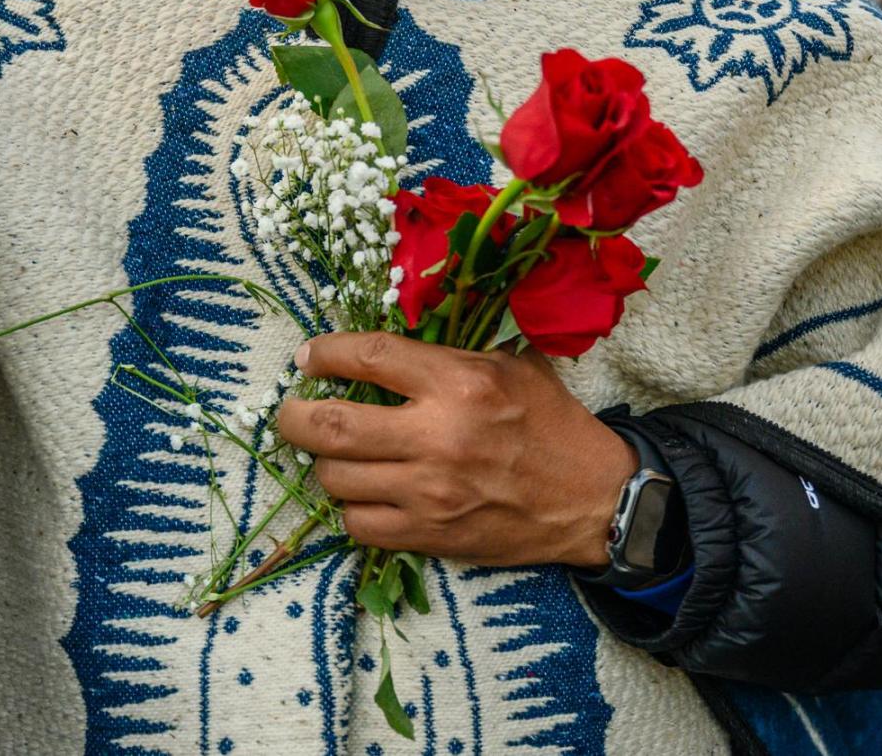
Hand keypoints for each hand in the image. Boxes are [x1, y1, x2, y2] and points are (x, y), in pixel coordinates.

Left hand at [278, 331, 635, 567]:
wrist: (591, 497)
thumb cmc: (549, 421)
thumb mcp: (509, 365)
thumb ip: (449, 353)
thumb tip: (387, 344)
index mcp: (458, 383)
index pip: (368, 357)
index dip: (324, 353)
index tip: (307, 357)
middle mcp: (437, 437)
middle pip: (333, 426)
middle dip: (294, 416)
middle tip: (290, 410)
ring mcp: (430, 493)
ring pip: (336, 479)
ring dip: (323, 463)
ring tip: (331, 451)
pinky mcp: (431, 536)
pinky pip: (359, 525)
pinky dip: (348, 506)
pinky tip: (360, 491)